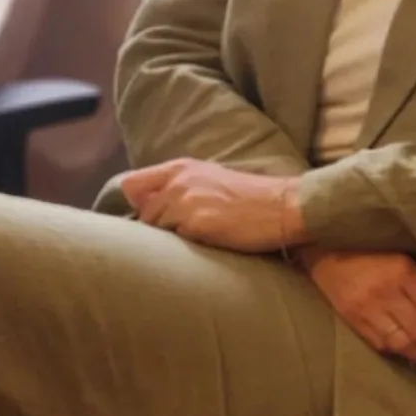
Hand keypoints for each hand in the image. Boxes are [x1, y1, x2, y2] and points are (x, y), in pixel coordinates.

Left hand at [118, 159, 305, 253]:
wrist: (284, 207)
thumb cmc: (252, 198)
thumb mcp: (212, 181)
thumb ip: (182, 188)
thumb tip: (152, 209)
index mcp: (182, 168)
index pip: (132, 184)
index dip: (137, 204)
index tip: (151, 218)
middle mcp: (179, 181)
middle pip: (143, 214)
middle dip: (158, 228)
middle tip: (184, 235)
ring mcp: (186, 201)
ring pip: (156, 231)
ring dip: (173, 239)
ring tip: (200, 239)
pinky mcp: (196, 223)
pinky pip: (175, 242)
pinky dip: (187, 247)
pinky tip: (208, 244)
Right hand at [299, 248, 415, 373]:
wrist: (322, 246)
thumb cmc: (372, 244)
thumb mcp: (407, 256)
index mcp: (403, 272)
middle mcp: (385, 293)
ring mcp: (366, 309)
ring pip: (402, 343)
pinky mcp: (351, 320)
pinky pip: (380, 344)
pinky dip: (401, 354)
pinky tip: (415, 360)